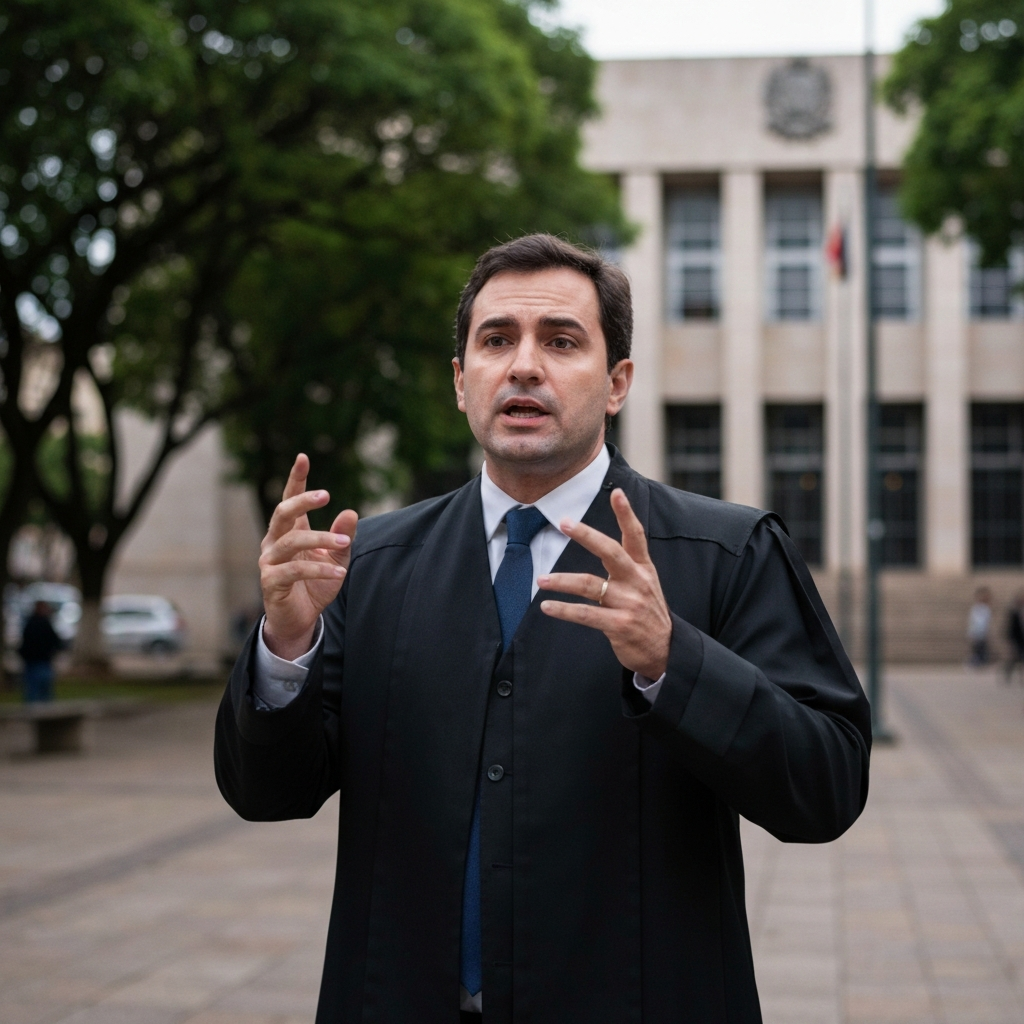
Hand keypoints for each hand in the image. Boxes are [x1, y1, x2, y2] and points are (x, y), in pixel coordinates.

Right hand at [259, 453, 357, 659]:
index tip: (303, 457)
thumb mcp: (337, 559)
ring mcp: (269, 561)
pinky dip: (319, 570)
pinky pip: (295, 571)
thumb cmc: (315, 585)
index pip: (290, 499)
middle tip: (327, 495)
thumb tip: (351, 512)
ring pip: (292, 541)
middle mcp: (274, 542)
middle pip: (283, 512)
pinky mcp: (271, 582)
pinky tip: (340, 573)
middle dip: (303, 500)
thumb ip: (342, 537)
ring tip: (345, 545)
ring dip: (321, 540)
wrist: (299, 619)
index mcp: (290, 531)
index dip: (296, 479)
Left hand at [538, 488, 670, 679]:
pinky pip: (585, 614)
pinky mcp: (619, 626)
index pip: (636, 536)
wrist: (666, 651)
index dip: (626, 514)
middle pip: (610, 552)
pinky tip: (548, 607)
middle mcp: (637, 582)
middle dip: (586, 535)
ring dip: (562, 581)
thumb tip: (599, 542)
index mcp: (643, 568)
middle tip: (564, 522)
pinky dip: (564, 610)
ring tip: (541, 580)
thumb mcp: (645, 583)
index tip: (618, 493)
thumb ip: (626, 564)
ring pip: (589, 585)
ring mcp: (629, 604)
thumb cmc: (647, 613)